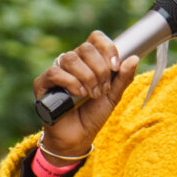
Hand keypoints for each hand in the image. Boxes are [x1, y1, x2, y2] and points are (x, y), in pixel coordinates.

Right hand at [31, 32, 140, 157]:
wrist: (77, 138)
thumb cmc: (92, 115)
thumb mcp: (113, 96)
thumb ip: (123, 78)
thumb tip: (134, 58)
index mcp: (88, 61)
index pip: (96, 39)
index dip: (107, 48)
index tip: (115, 67)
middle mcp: (72, 62)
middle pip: (85, 48)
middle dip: (100, 69)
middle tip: (103, 89)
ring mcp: (56, 71)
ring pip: (71, 58)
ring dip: (87, 77)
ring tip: (91, 95)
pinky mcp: (42, 84)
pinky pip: (55, 72)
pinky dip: (71, 82)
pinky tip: (78, 94)